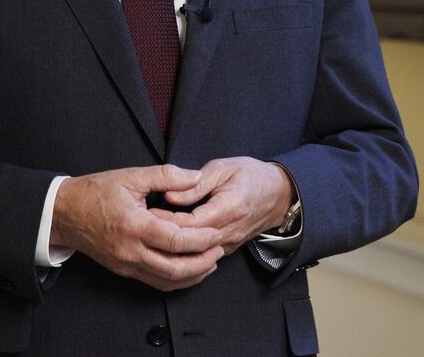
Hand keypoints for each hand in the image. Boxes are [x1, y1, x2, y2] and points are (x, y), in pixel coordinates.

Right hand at [51, 165, 224, 290]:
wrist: (65, 212)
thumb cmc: (95, 191)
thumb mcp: (130, 175)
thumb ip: (165, 175)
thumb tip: (195, 176)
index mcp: (133, 225)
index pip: (175, 240)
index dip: (200, 239)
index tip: (216, 232)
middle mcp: (130, 251)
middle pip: (175, 268)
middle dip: (203, 261)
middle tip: (219, 249)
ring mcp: (126, 264)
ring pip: (167, 281)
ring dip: (193, 275)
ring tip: (210, 261)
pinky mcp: (124, 270)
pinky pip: (155, 282)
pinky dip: (176, 279)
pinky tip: (189, 270)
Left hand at [158, 158, 294, 255]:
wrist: (279, 193)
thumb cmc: (250, 174)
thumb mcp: (222, 169)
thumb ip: (195, 184)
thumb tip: (170, 196)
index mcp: (229, 207)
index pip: (192, 222)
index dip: (168, 220)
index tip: (148, 213)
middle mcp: (231, 230)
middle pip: (192, 242)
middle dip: (167, 236)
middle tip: (144, 226)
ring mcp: (231, 242)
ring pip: (198, 253)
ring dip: (175, 246)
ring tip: (153, 235)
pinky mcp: (230, 248)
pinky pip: (205, 255)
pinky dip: (187, 251)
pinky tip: (170, 244)